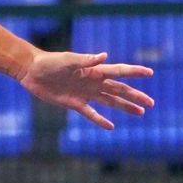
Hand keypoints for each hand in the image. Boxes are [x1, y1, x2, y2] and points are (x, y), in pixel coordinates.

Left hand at [19, 50, 154, 130]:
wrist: (32, 71)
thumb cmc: (50, 62)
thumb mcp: (68, 60)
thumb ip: (86, 60)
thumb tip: (104, 56)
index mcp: (93, 71)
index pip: (118, 71)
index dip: (134, 72)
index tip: (150, 73)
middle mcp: (92, 82)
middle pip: (119, 90)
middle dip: (135, 96)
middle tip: (151, 103)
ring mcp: (85, 94)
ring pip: (110, 102)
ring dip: (125, 107)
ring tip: (140, 113)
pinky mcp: (74, 103)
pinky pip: (91, 114)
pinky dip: (100, 120)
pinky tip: (111, 127)